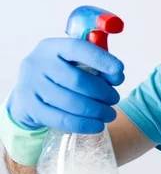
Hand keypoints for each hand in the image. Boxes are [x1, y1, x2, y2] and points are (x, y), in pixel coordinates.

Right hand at [6, 38, 124, 132]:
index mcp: (52, 47)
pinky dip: (84, 124)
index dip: (101, 59)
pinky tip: (97, 125)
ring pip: (71, 103)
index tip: (120, 70)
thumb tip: (117, 76)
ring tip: (110, 114)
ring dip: (96, 111)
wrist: (28, 94)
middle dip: (103, 92)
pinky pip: (61, 120)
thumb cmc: (61, 75)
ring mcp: (31, 87)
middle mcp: (38, 64)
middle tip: (115, 99)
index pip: (78, 48)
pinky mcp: (30, 109)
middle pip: (77, 80)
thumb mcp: (75, 62)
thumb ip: (97, 65)